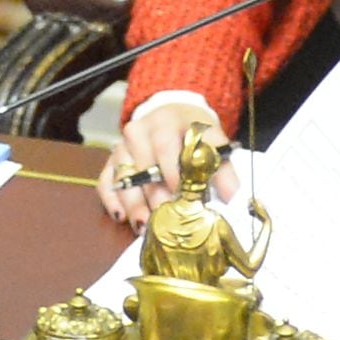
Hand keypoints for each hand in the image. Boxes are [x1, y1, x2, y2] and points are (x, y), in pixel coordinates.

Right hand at [99, 89, 215, 225]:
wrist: (171, 113)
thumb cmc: (192, 131)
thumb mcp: (211, 139)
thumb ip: (222, 168)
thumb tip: (233, 196)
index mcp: (168, 122)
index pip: (167, 146)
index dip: (173, 173)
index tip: (183, 196)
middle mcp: (141, 131)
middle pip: (144, 165)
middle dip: (155, 196)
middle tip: (165, 219)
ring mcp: (123, 145)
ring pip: (124, 176)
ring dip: (133, 203)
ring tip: (143, 227)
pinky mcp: (112, 159)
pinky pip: (106, 180)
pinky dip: (111, 200)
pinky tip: (121, 217)